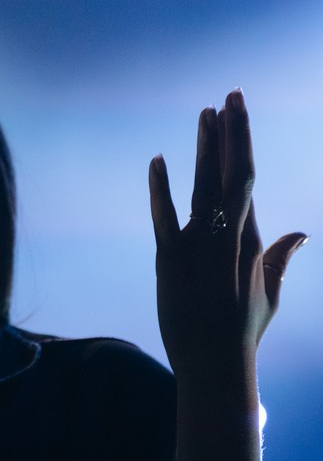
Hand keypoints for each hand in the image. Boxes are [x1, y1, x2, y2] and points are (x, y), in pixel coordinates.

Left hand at [148, 88, 306, 383]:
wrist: (216, 364)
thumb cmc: (243, 331)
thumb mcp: (270, 293)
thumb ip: (282, 258)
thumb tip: (302, 234)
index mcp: (253, 240)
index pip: (247, 180)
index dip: (241, 144)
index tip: (236, 114)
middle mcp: (229, 236)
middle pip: (231, 174)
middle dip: (232, 133)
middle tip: (229, 96)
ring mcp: (199, 246)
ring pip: (203, 187)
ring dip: (204, 149)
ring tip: (206, 114)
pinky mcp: (171, 260)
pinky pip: (165, 217)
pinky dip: (161, 188)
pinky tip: (157, 160)